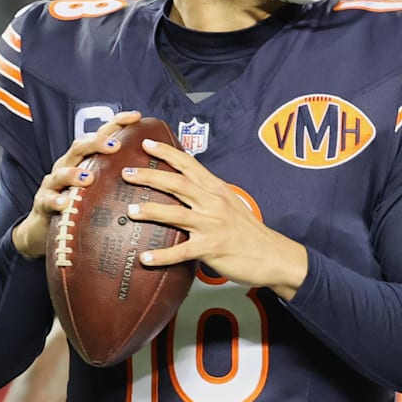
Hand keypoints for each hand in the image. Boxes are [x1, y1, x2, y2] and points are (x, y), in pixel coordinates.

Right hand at [11, 110, 142, 258]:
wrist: (46, 226)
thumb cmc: (78, 203)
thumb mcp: (98, 186)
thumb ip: (117, 176)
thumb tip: (153, 171)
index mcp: (84, 159)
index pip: (101, 136)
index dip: (117, 124)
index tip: (136, 117)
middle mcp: (68, 165)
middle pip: (79, 147)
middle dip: (96, 143)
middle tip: (114, 145)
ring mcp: (53, 183)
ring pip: (61, 173)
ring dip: (74, 174)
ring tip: (88, 178)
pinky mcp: (43, 203)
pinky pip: (48, 200)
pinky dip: (56, 201)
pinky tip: (65, 203)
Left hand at [122, 138, 308, 299]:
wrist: (274, 256)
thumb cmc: (249, 232)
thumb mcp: (231, 205)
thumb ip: (208, 196)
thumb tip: (184, 189)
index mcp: (217, 190)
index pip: (189, 164)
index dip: (167, 152)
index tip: (147, 143)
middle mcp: (213, 203)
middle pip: (177, 183)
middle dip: (150, 176)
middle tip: (127, 172)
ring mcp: (212, 225)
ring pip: (176, 214)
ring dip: (151, 211)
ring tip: (131, 210)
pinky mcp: (211, 248)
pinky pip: (181, 251)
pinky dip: (161, 255)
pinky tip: (145, 258)